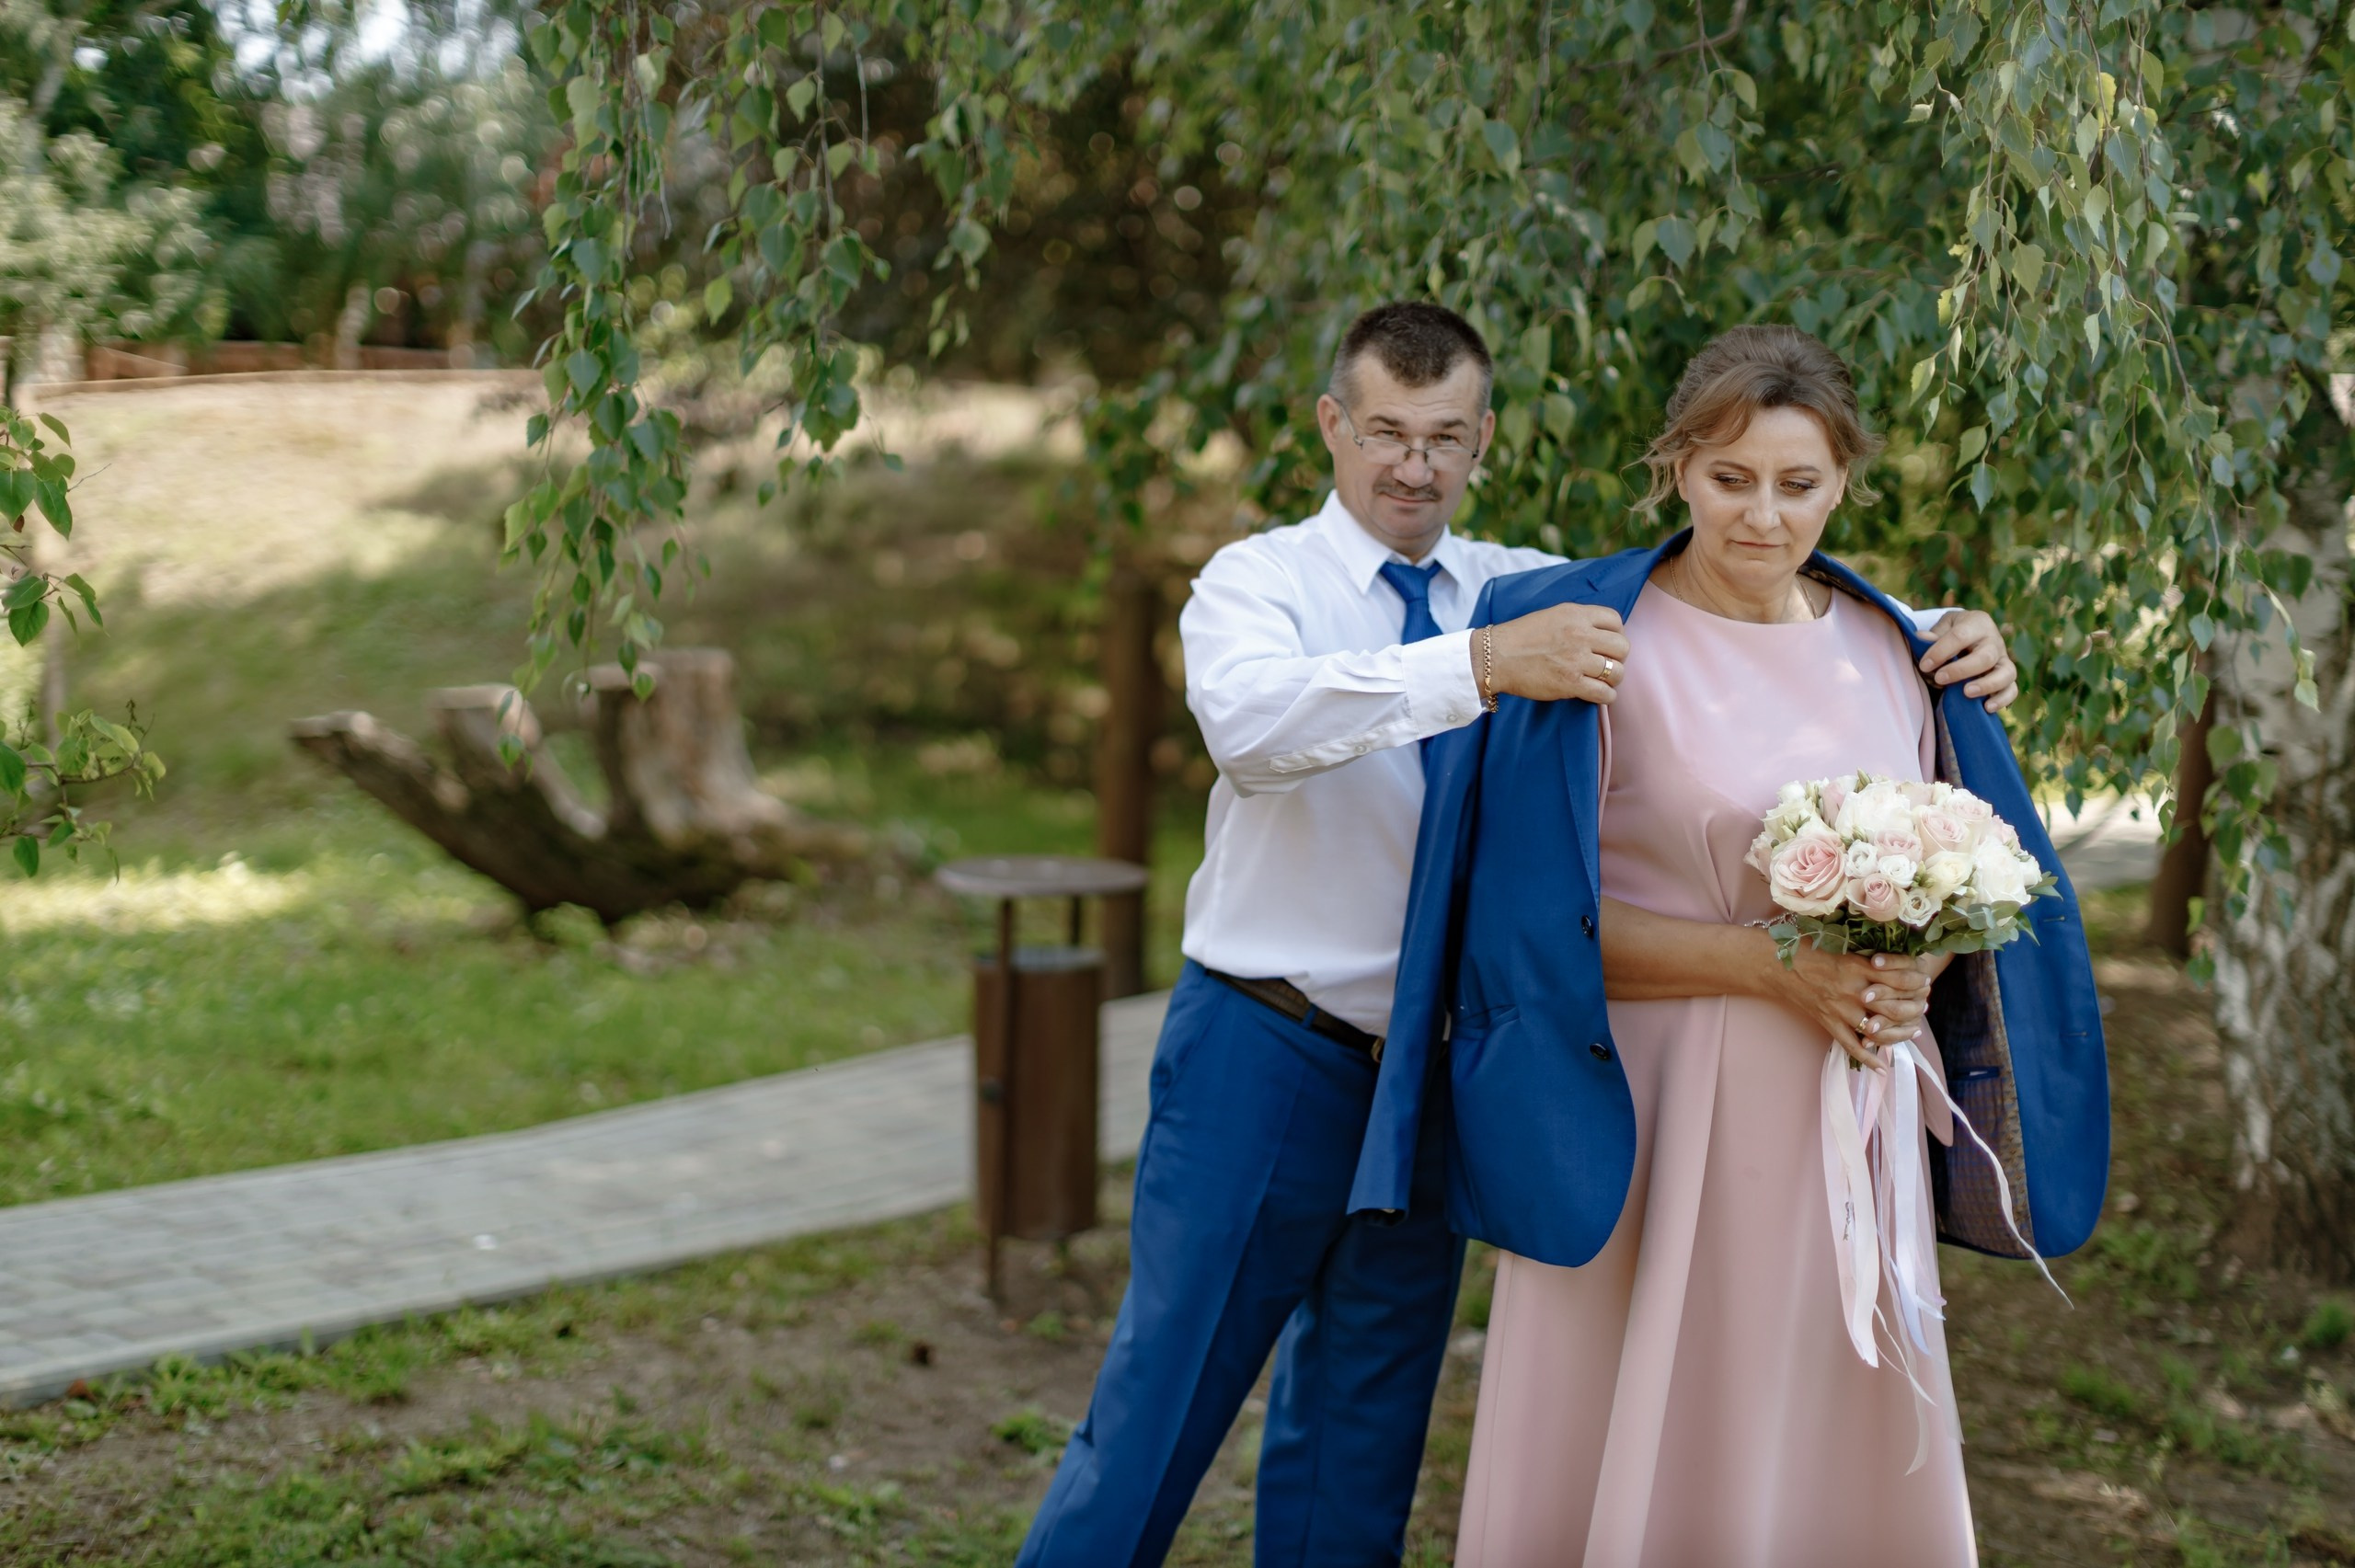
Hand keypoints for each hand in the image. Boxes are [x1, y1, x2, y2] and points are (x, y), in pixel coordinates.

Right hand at [1486, 604, 1629, 704]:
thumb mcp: (1552, 615)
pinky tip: (1598, 695)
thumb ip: (1578, 620)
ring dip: (1613, 679)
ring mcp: (1577, 660)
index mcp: (1576, 614)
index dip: (1617, 634)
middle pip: (1622, 647)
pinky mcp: (1570, 683)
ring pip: (1617, 672)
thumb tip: (1600, 633)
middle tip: (1607, 664)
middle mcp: (1581, 635)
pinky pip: (1604, 693)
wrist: (1497, 657)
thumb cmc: (1520, 637)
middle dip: (1618, 658)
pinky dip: (1606, 697)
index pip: (1615, 620)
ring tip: (1602, 681)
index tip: (1608, 644)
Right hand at [1769, 946, 1938, 1069]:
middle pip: (1893, 1005)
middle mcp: (1852, 990)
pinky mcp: (1828, 1022)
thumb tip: (1893, 959)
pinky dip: (1867, 1058)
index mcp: (1856, 966)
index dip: (1915, 979)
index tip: (1924, 980)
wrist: (1777, 965)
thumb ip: (1865, 955)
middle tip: (1924, 1007)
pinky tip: (1881, 1067)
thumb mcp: (1840, 946)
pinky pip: (1850, 1045)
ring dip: (1898, 1033)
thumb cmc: (1807, 950)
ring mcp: (1840, 1009)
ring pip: (1877, 1028)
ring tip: (1913, 1032)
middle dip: (1913, 1008)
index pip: (1897, 976)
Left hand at [1918, 609, 2017, 711]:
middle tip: (1940, 679)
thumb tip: (1922, 637)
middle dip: (1961, 670)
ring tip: (1966, 693)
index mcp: (1977, 623)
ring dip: (1987, 685)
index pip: (1960, 636)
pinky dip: (2002, 699)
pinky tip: (1987, 708)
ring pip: (2006, 673)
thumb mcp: (1943, 626)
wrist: (1970, 636)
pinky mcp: (2007, 677)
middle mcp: (1994, 640)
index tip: (1925, 665)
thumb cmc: (1952, 632)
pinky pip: (2012, 689)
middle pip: (1985, 656)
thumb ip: (1934, 635)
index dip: (1941, 651)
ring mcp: (2003, 659)